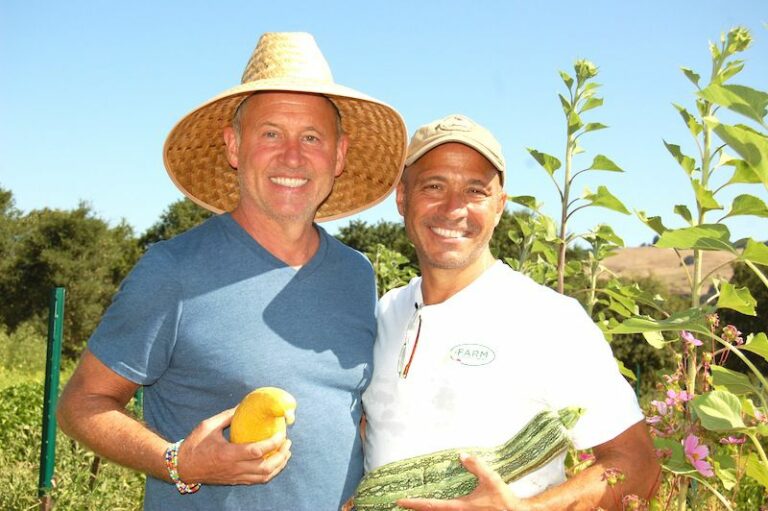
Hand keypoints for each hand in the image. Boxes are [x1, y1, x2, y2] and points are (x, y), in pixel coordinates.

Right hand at [176, 407, 291, 484]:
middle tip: (288, 443)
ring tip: (286, 453)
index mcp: (228, 454)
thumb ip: (227, 416)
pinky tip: (274, 463)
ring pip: (263, 477)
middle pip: (265, 467)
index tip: (282, 434)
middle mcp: (234, 468)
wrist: (182, 467)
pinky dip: (269, 473)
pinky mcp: (234, 481)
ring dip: (278, 466)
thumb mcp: (208, 426)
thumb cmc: (194, 444)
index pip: (258, 451)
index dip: (273, 443)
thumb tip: (243, 405)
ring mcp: (235, 477)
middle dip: (281, 455)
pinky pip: (256, 481)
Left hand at [397, 454, 525, 510]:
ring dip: (428, 510)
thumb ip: (477, 466)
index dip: (414, 503)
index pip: (431, 506)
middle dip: (417, 509)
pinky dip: (439, 510)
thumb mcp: (491, 479)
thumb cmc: (503, 501)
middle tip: (403, 503)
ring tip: (417, 505)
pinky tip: (439, 506)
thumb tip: (462, 455)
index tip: (400, 500)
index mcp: (459, 508)